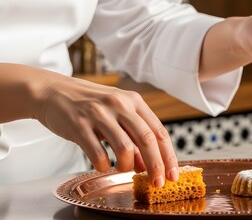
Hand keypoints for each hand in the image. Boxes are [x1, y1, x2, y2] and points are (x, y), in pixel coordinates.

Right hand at [34, 72, 177, 187]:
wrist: (54, 92)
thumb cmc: (91, 105)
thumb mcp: (118, 113)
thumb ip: (134, 136)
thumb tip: (147, 165)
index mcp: (134, 100)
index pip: (159, 131)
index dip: (169, 156)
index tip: (172, 175)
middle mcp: (119, 104)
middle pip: (146, 139)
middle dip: (156, 166)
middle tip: (158, 183)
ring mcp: (99, 113)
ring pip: (125, 148)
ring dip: (127, 166)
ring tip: (123, 169)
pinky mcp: (79, 125)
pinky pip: (98, 154)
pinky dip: (103, 166)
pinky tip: (102, 166)